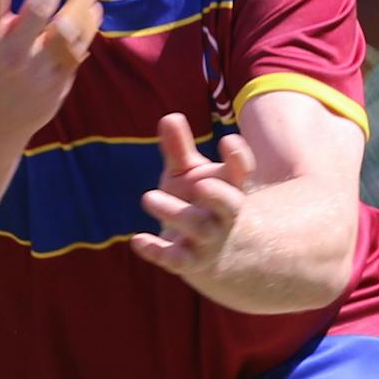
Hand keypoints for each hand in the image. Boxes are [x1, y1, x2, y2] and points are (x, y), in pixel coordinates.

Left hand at [127, 111, 255, 294]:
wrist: (212, 254)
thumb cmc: (201, 202)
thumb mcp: (191, 175)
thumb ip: (180, 149)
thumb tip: (169, 117)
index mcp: (230, 189)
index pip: (241, 172)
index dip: (237, 158)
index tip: (227, 141)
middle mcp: (225, 215)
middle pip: (228, 204)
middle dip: (217, 195)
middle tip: (201, 184)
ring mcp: (209, 239)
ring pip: (197, 227)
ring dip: (174, 213)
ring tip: (148, 197)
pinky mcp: (189, 260)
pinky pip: (176, 258)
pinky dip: (156, 250)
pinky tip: (137, 240)